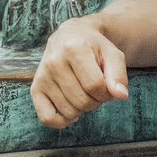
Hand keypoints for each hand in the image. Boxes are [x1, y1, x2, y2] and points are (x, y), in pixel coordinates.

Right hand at [30, 13, 128, 128]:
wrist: (70, 36)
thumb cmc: (94, 47)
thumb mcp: (112, 54)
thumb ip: (118, 74)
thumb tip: (120, 95)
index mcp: (74, 49)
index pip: (95, 86)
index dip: (108, 93)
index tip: (109, 87)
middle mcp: (54, 62)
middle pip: (82, 101)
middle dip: (97, 101)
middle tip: (97, 90)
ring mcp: (43, 76)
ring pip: (69, 111)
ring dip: (83, 109)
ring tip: (84, 92)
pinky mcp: (36, 89)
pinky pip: (47, 118)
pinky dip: (62, 121)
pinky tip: (72, 110)